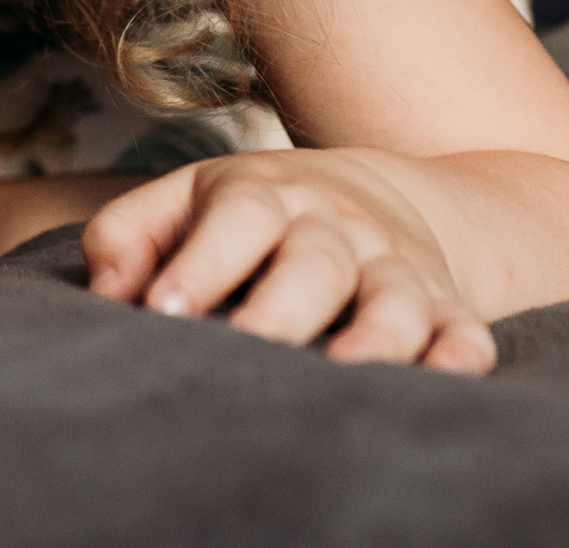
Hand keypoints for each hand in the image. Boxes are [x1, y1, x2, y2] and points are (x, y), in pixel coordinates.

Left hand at [81, 148, 496, 374]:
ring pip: (394, 296)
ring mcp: (394, 265)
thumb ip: (130, 234)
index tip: (162, 310)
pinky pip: (464, 328)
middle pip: (315, 261)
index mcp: (264, 195)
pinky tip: (443, 376)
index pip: (236, 217)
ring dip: (377, 334)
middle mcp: (334, 227)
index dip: (202, 262)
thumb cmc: (252, 212)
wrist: (377, 192)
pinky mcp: (444, 304)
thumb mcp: (186, 200)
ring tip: (347, 370)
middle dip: (283, 308)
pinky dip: (459, 353)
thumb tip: (104, 292)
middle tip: (248, 351)